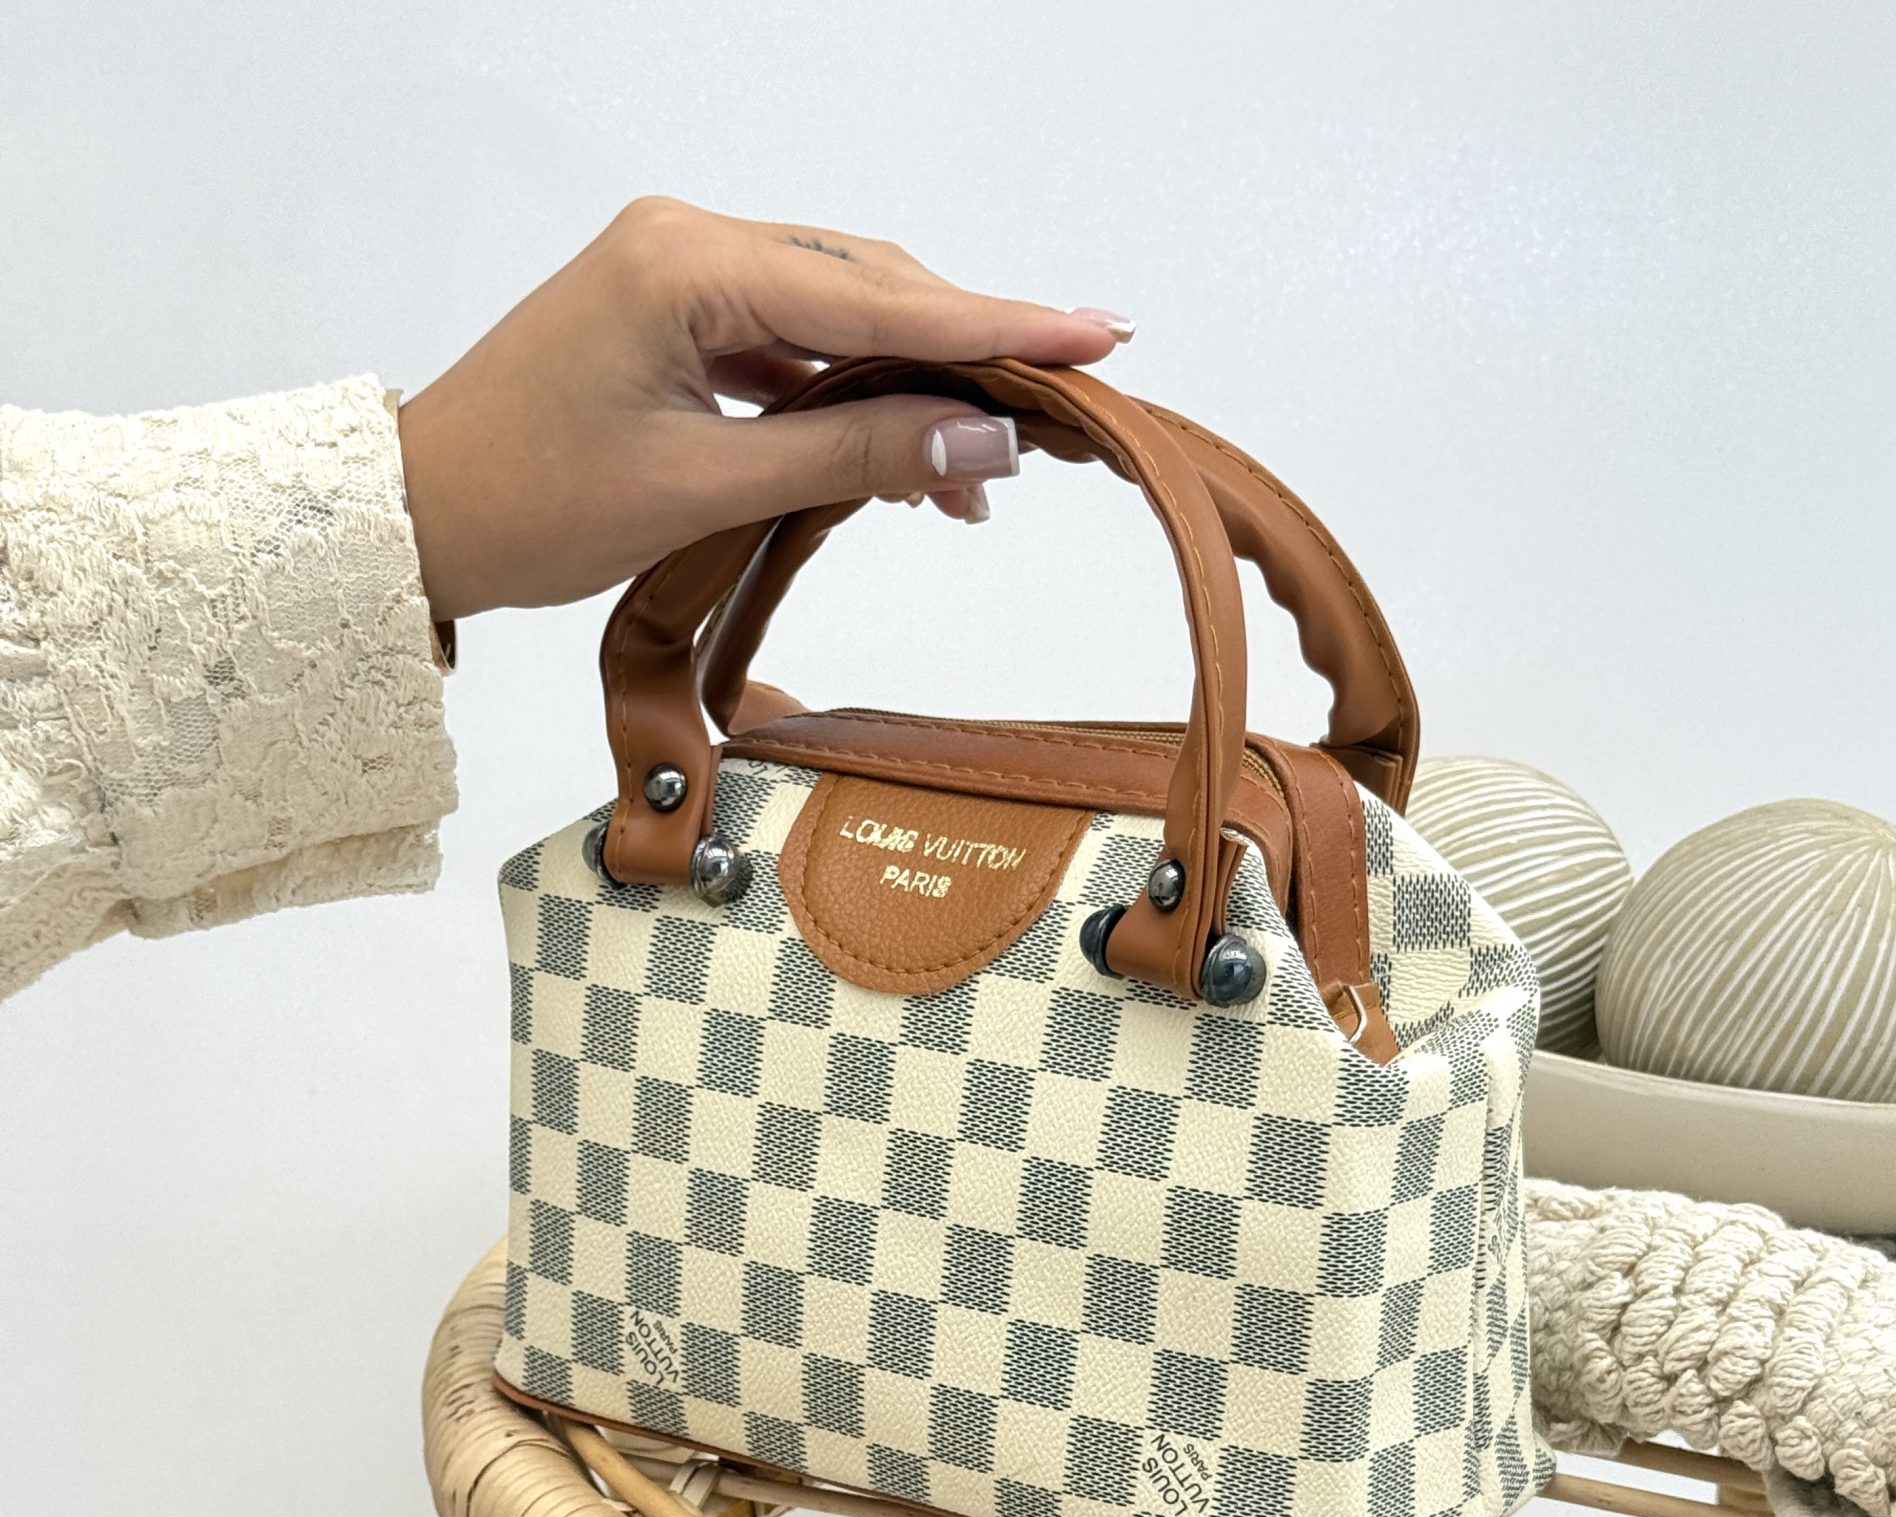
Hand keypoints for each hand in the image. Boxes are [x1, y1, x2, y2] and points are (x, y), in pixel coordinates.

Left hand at [395, 198, 1131, 622]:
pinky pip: (793, 346)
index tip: (1095, 334)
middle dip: (965, 357)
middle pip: (869, 287)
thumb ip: (851, 453)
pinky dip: (852, 401)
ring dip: (912, 391)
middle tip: (1061, 415)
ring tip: (983, 475)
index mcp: (687, 262)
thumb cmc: (530, 503)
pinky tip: (905, 457)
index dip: (995, 323)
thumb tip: (980, 438)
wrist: (422, 516)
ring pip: (838, 319)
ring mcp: (680, 274)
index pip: (876, 292)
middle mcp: (688, 241)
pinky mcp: (675, 317)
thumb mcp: (705, 489)